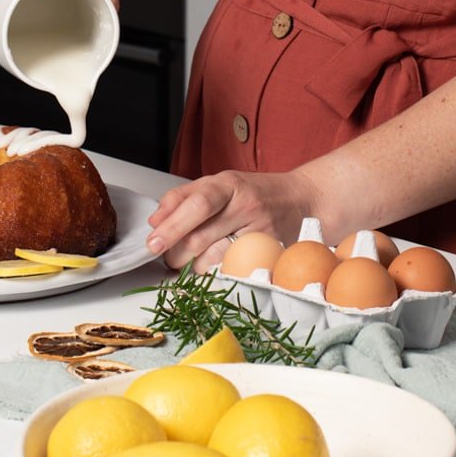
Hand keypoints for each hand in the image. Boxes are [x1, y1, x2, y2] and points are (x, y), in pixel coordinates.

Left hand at [146, 168, 329, 272]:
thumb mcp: (220, 183)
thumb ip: (184, 197)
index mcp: (230, 184)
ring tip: (190, 260)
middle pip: (201, 238)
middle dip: (175, 254)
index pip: (197, 204)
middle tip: (167, 255)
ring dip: (192, 267)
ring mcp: (260, 232)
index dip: (172, 225)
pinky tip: (212, 266)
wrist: (303, 200)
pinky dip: (215, 273)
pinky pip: (232, 271)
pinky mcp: (269, 254)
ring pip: (213, 260)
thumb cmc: (255, 193)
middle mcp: (246, 207)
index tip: (153, 242)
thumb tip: (155, 220)